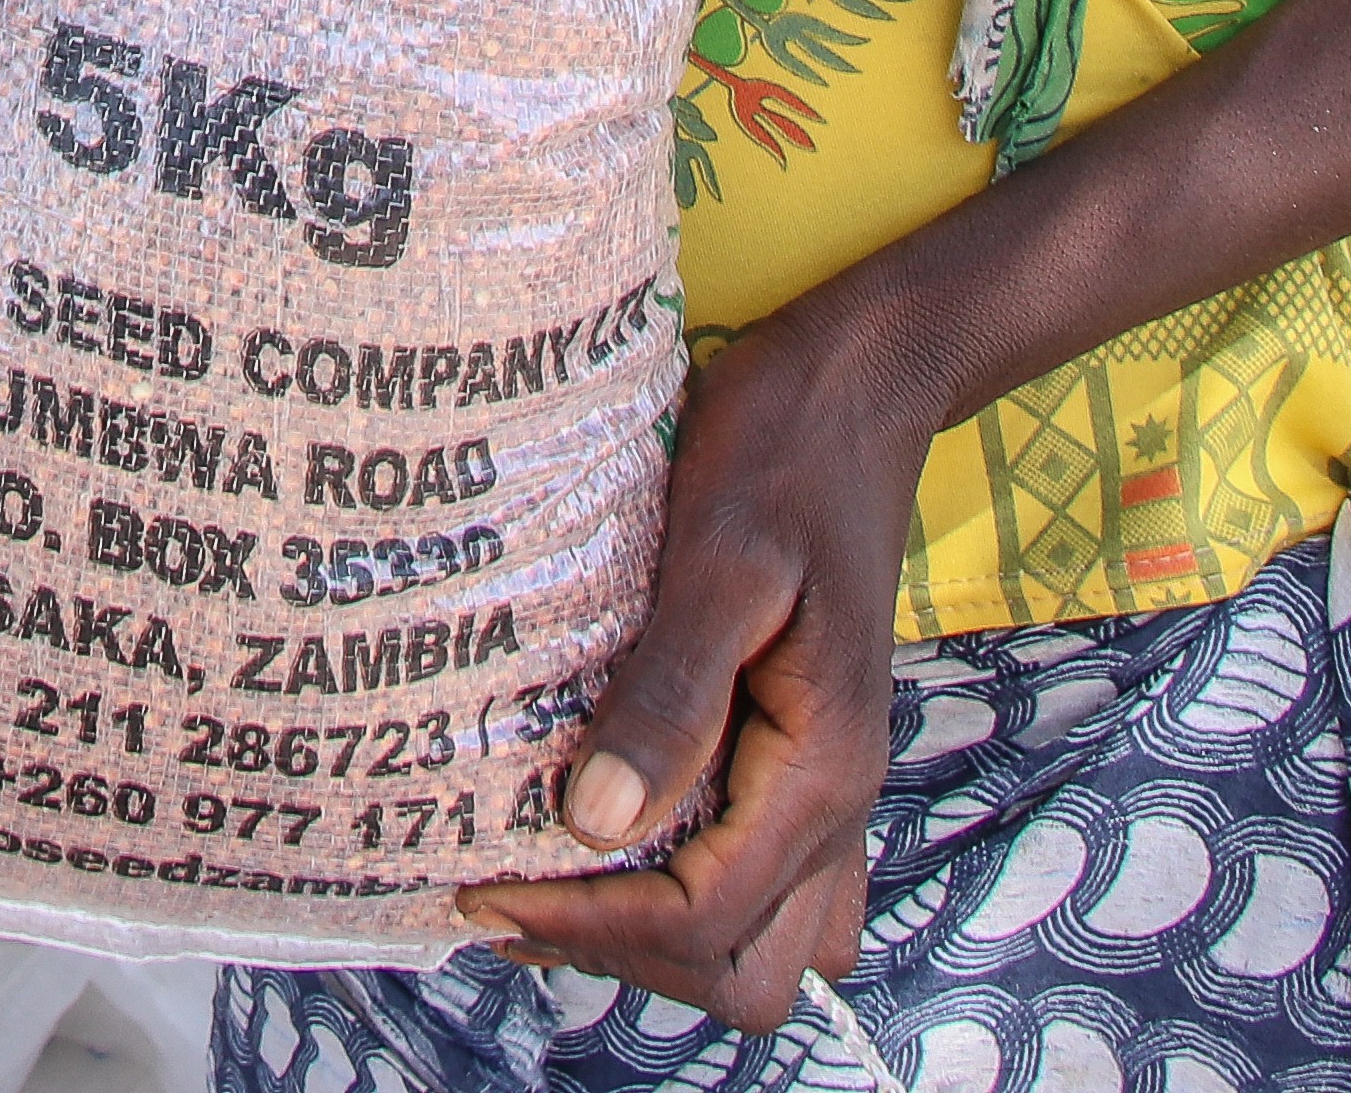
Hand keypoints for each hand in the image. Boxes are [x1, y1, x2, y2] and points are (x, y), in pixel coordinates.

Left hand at [455, 294, 940, 1027]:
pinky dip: (692, 898)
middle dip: (623, 951)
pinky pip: (769, 884)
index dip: (591, 923)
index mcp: (823, 766)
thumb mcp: (721, 554)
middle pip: (740, 966)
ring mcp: (828, 786)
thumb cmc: (785, 446)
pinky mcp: (804, 756)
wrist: (864, 385)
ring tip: (545, 878)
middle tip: (510, 887)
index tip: (486, 884)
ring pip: (762, 943)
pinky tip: (607, 839)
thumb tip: (595, 822)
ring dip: (657, 940)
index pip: (707, 919)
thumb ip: (671, 692)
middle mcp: (838, 800)